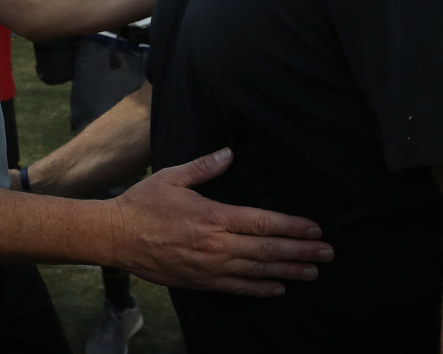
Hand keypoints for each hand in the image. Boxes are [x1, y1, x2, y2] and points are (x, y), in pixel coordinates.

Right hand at [111, 148, 330, 295]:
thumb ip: (204, 166)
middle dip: (301, 251)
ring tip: (312, 271)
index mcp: (213, 216)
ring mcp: (209, 267)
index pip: (262, 222)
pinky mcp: (200, 282)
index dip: (292, 226)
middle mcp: (216, 245)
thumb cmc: (143, 203)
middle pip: (268, 250)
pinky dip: (261, 289)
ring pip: (258, 272)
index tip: (314, 228)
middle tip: (327, 253)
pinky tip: (279, 288)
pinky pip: (237, 289)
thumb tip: (229, 153)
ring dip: (288, 271)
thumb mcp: (173, 176)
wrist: (115, 237)